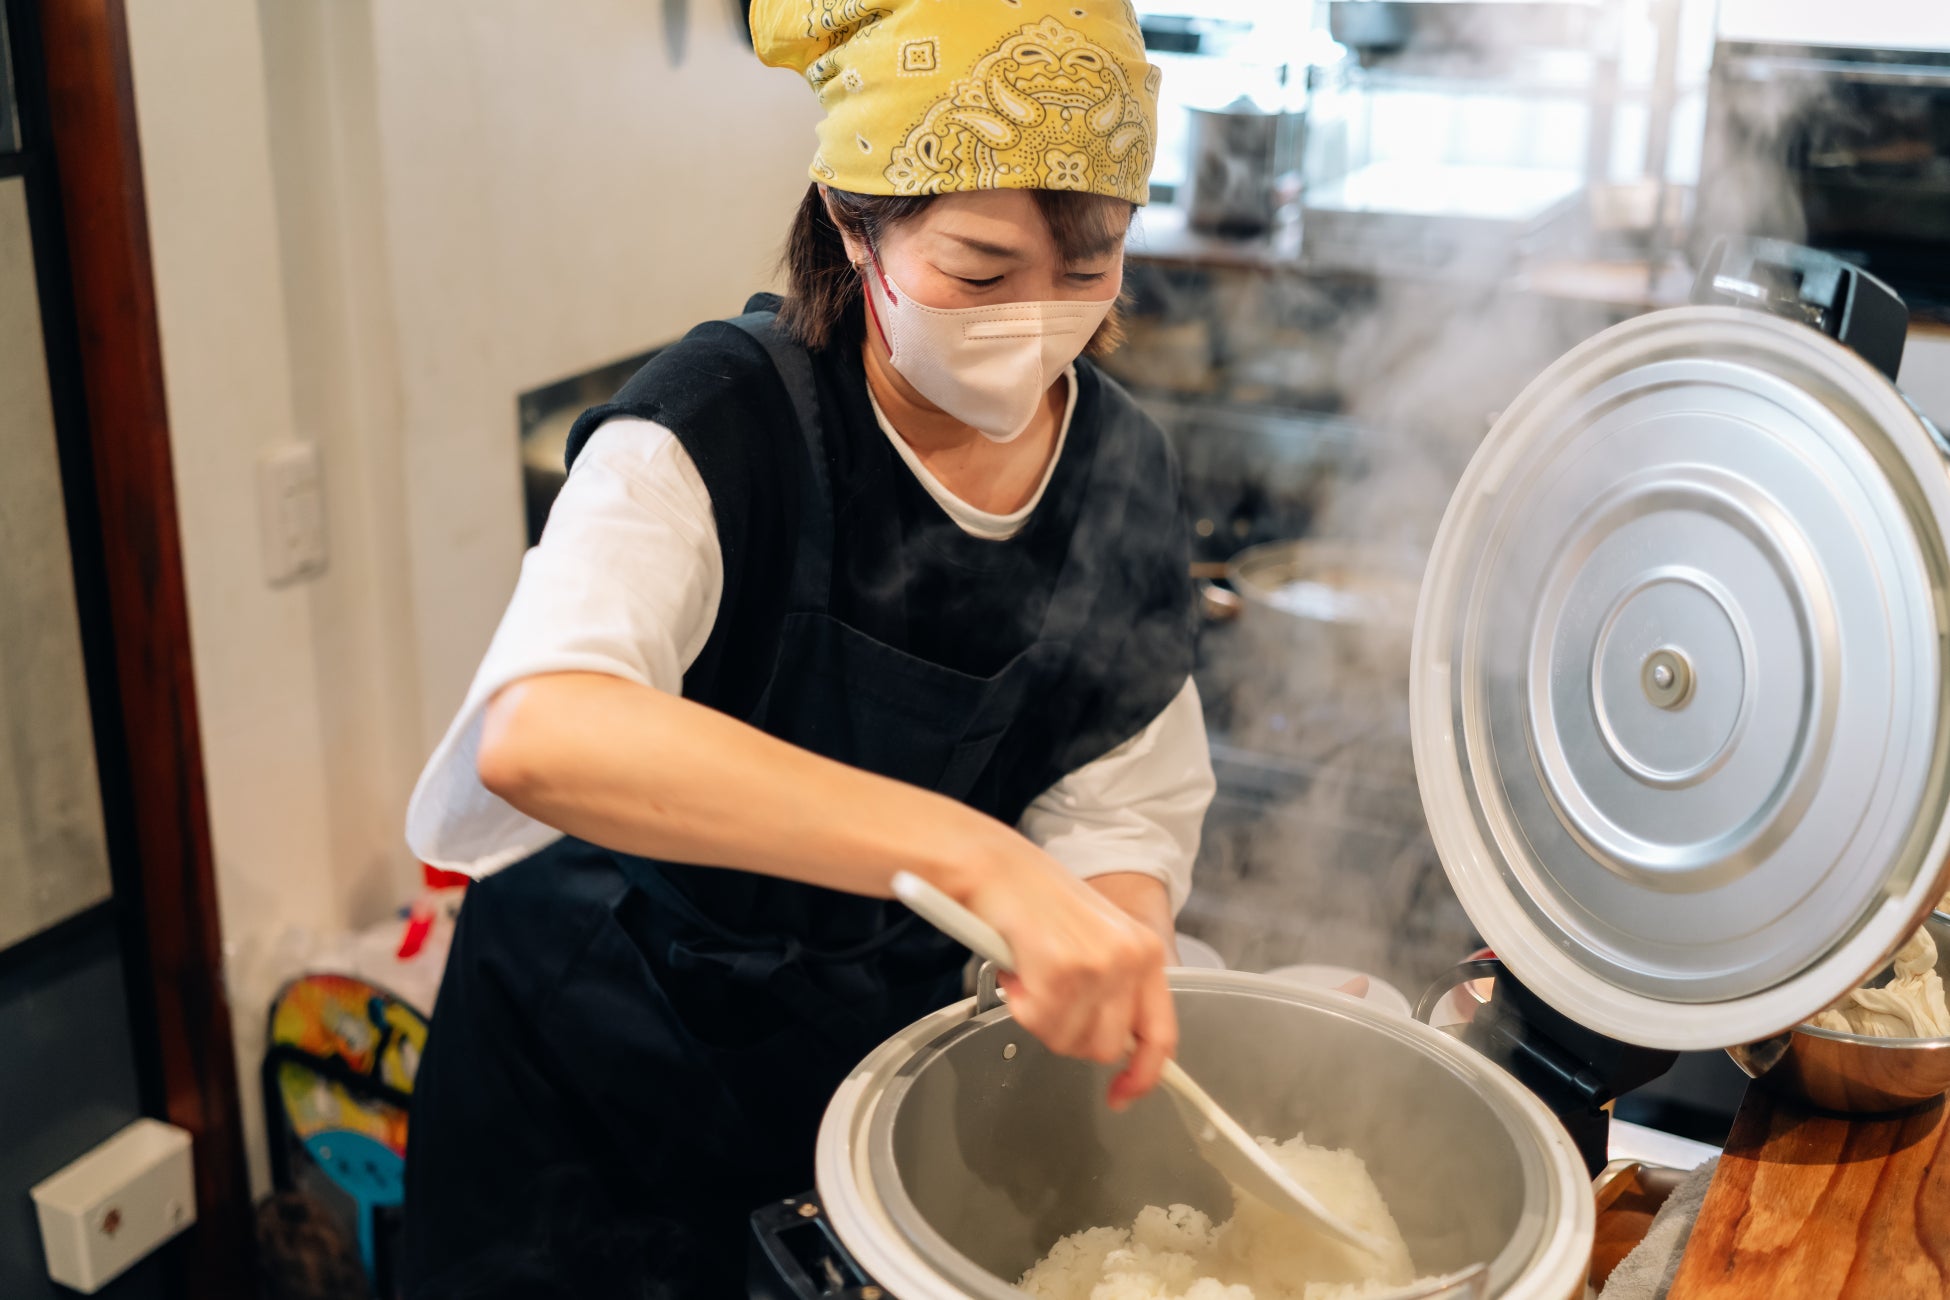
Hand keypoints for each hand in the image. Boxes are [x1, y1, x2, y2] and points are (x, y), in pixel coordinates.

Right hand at [962, 849, 1176, 1109]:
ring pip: (1070, 1041)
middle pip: (1107, 1048)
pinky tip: (1018, 971)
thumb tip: (1114, 1046)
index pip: (1162, 1035)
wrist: (996, 866)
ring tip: (1031, 975)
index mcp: (1147, 952)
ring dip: (1042, 1019)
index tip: (1122, 1096)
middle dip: (1070, 1034)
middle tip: (1046, 998)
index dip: (1144, 1076)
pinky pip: (1040, 1023)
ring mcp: (1099, 967)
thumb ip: (1114, 988)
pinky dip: (1021, 1006)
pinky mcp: (1062, 972)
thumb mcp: (1097, 938)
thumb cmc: (1036, 898)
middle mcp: (1131, 960)